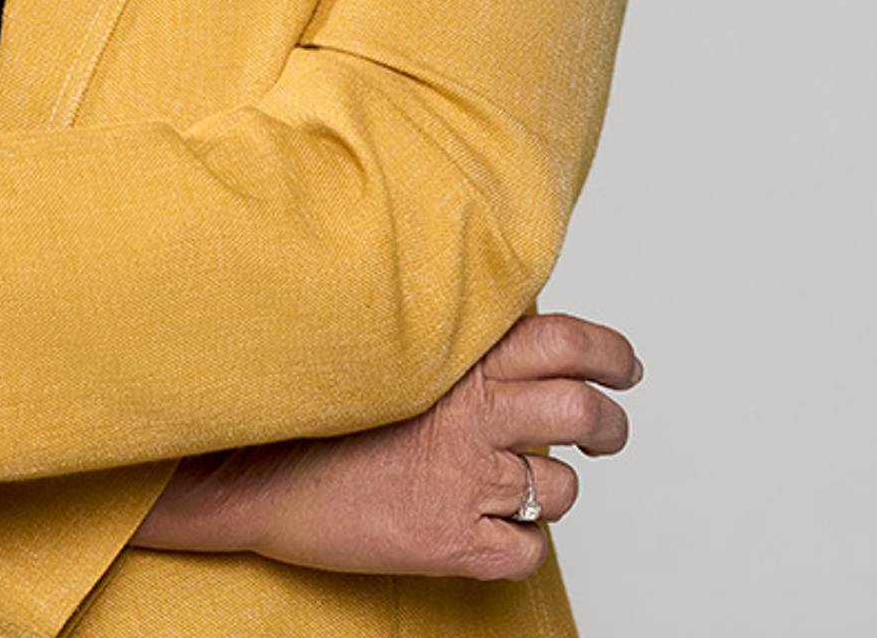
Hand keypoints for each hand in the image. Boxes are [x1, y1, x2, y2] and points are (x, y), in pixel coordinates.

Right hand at [135, 311, 640, 580]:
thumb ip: (445, 340)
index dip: (609, 355)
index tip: (625, 367)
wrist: (251, 469)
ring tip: (522, 483)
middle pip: (584, 416)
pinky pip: (527, 550)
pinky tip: (489, 528)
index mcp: (460, 360)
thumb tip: (501, 327)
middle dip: (608, 425)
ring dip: (551, 488)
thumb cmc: (310, 404)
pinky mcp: (454, 544)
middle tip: (605, 428)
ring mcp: (467, 482)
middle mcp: (473, 416)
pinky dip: (518, 542)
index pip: (566, 342)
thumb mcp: (383, 347)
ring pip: (561, 489)